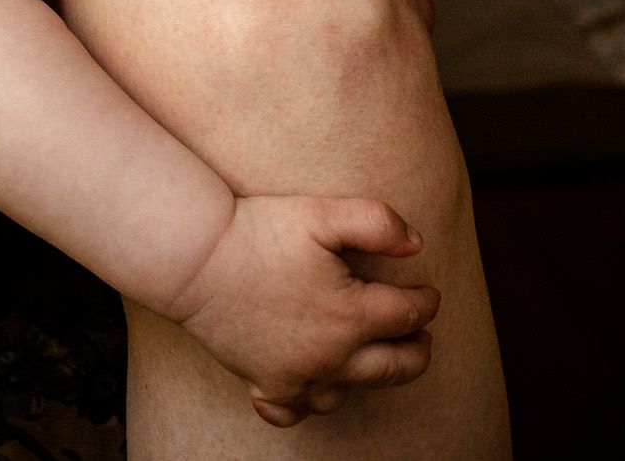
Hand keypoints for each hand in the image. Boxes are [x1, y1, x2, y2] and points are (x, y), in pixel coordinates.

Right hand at [168, 195, 441, 426]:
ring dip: (370, 377)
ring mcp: (297, 375)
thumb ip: (377, 222)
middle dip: (417, 351)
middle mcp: (332, 356)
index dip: (426, 301)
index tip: (428, 292)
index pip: (410, 316)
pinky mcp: (264, 382)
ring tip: (373, 357)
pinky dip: (306, 404)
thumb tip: (417, 245)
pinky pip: (293, 411)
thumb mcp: (322, 213)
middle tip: (421, 336)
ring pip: (349, 393)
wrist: (196, 259)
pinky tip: (311, 386)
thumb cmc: (258, 232)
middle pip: (395, 367)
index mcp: (353, 315)